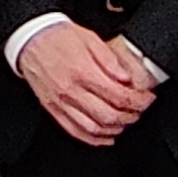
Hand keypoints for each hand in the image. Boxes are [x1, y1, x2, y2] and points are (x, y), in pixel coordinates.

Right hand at [17, 19, 154, 148]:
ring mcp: (61, 102)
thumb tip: (126, 78)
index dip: (138, 101)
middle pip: (108, 115)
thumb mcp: (89, 38)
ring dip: (114, 129)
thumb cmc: (58, 37)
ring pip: (93, 128)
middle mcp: (71, 90)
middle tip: (139, 110)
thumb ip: (110, 59)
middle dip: (130, 116)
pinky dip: (93, 138)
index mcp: (83, 71)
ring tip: (125, 121)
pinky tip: (105, 136)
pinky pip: (75, 131)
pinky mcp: (53, 109)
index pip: (119, 96)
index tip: (147, 99)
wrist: (30, 39)